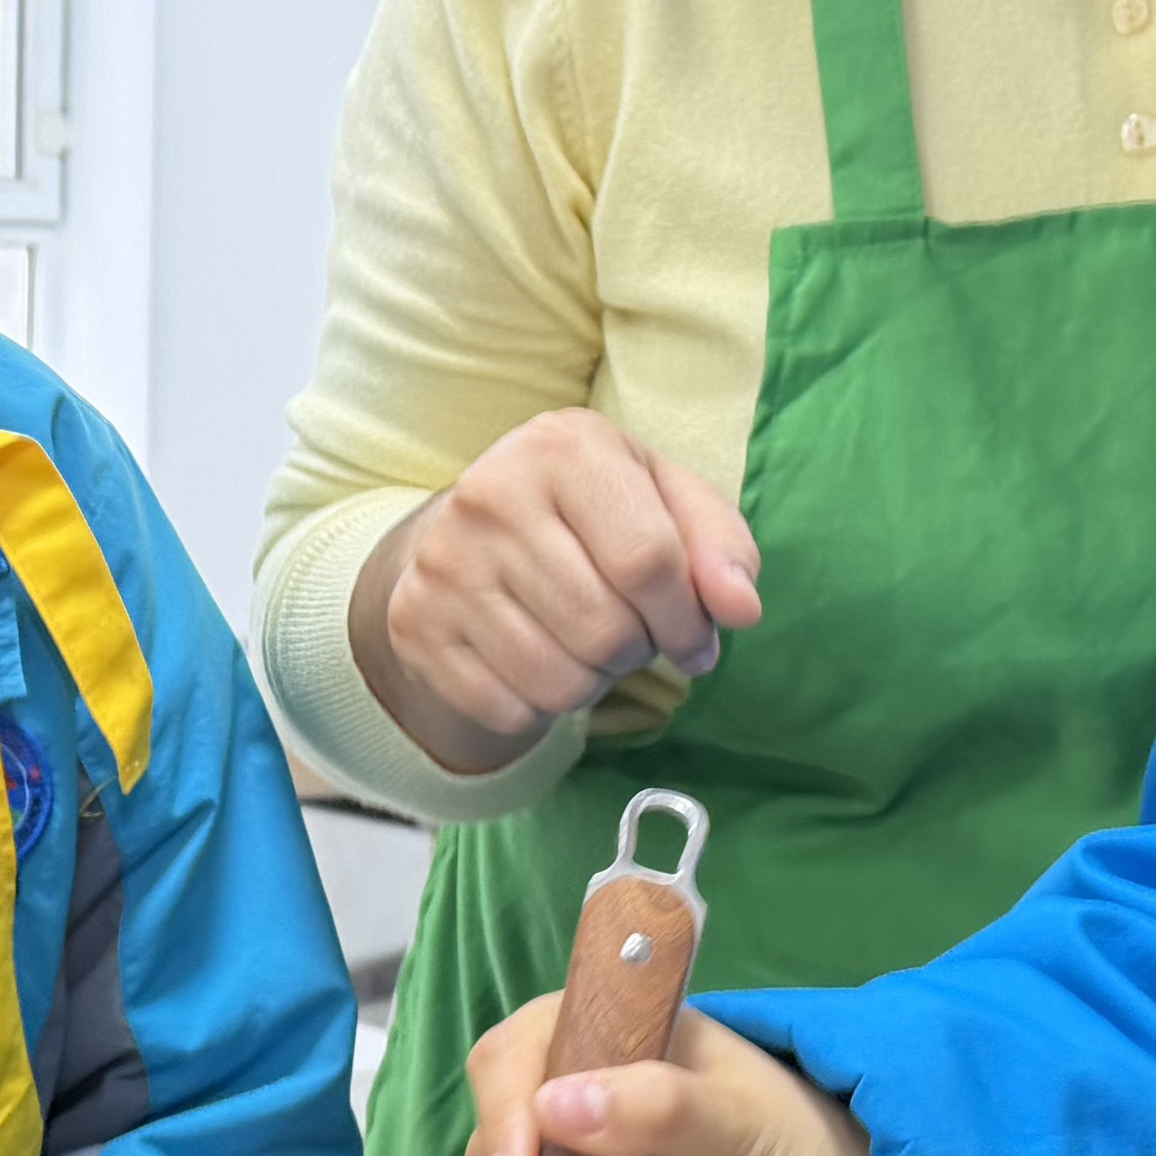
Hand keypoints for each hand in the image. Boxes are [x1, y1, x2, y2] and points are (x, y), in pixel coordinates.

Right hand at [351, 413, 762, 777]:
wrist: (473, 533)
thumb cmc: (594, 517)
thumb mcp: (666, 503)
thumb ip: (720, 548)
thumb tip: (740, 609)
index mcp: (562, 446)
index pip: (649, 561)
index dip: (690, 620)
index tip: (697, 637)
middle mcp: (489, 494)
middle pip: (607, 629)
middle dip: (639, 650)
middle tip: (630, 634)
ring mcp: (443, 563)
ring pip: (560, 680)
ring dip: (593, 681)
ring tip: (584, 644)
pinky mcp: (415, 625)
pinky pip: (509, 708)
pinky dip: (539, 706)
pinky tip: (536, 660)